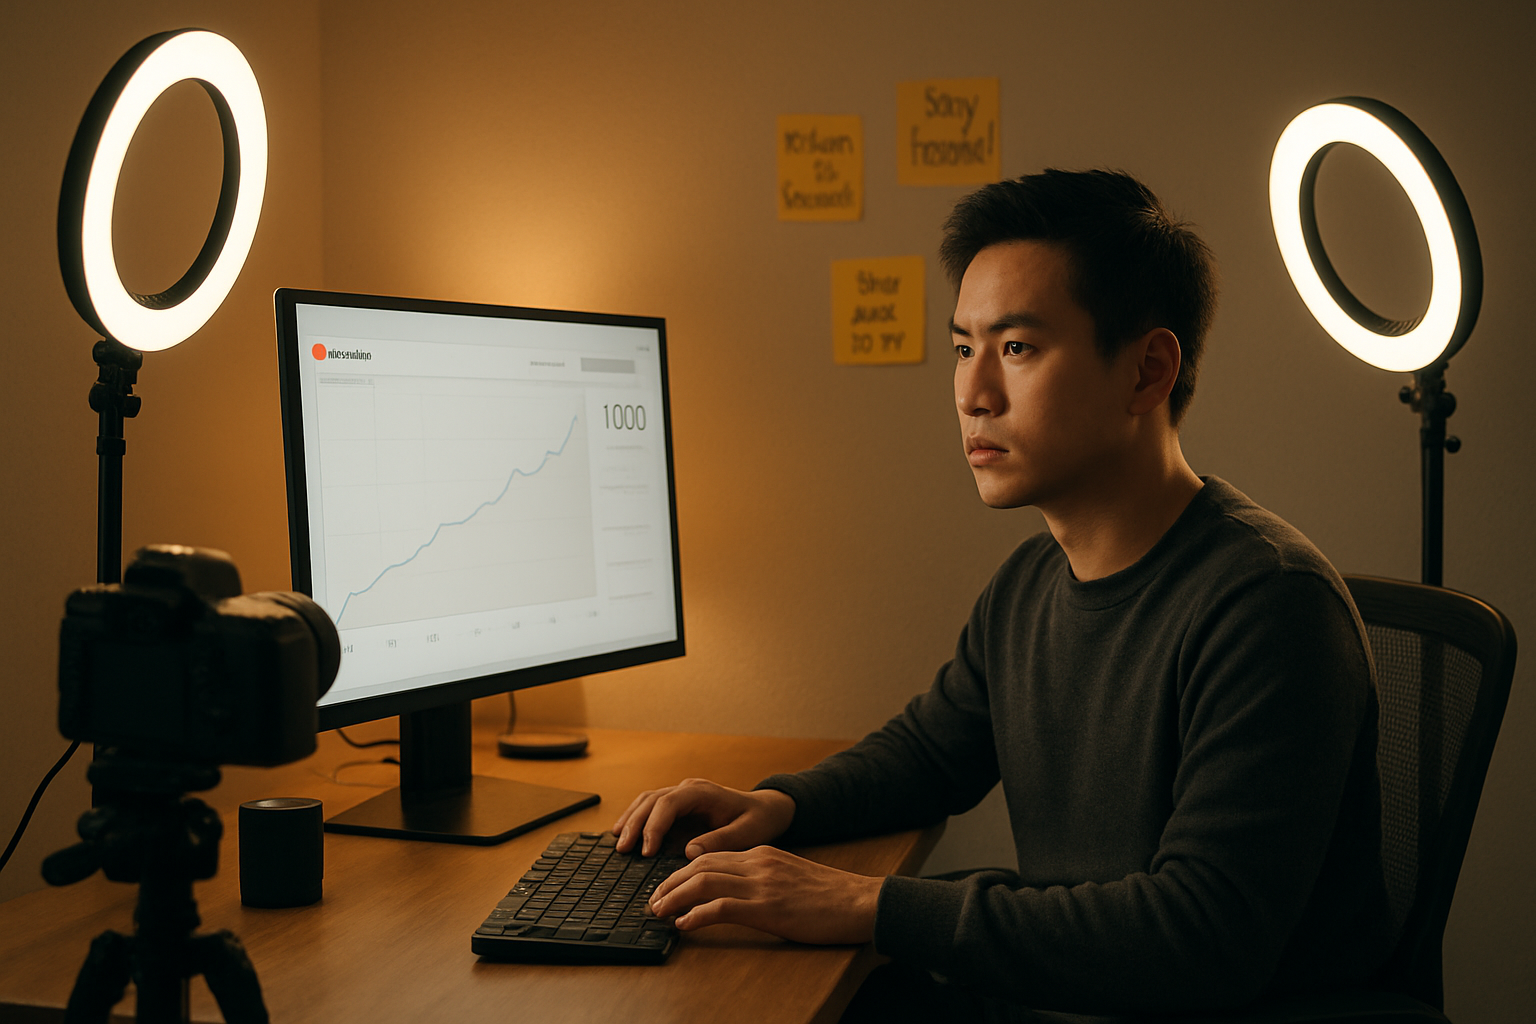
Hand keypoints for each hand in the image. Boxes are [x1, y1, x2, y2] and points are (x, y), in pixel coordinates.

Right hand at [612, 778, 794, 856]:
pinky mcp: (678, 808)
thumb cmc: (758, 820)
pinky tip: (624, 835)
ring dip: (630, 820)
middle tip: (623, 850)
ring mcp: (681, 796)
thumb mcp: (748, 833)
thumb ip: (721, 841)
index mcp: (703, 793)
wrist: (767, 810)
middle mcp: (688, 790)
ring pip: (647, 801)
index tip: (646, 851)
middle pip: (652, 800)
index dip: (654, 825)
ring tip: (618, 843)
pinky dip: (636, 819)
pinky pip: (651, 809)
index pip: (669, 803)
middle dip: (634, 823)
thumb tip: (689, 851)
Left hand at [647, 845, 882, 944]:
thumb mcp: (790, 876)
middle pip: (700, 865)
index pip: (711, 856)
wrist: (859, 902)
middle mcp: (758, 863)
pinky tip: (684, 925)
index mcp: (762, 854)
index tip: (667, 887)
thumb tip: (734, 893)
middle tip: (653, 900)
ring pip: (704, 882)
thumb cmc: (829, 897)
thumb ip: (763, 877)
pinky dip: (697, 915)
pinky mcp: (767, 907)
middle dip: (670, 883)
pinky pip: (721, 907)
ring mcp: (762, 884)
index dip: (682, 872)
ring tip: (659, 912)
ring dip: (675, 897)